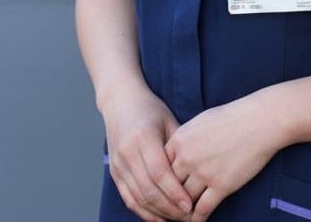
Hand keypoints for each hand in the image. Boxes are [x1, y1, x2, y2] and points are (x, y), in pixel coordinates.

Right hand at [101, 84, 194, 220]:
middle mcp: (127, 151)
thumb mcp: (169, 121)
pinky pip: (128, 198)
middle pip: (148, 189)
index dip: (175, 192)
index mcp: (143, 137)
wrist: (120, 101)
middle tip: (189, 217)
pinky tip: (160, 218)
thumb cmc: (150, 110)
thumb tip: (197, 176)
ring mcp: (118, 163)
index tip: (191, 206)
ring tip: (178, 219)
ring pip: (138, 198)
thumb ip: (179, 148)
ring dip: (158, 213)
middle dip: (170, 208)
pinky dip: (144, 212)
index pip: (159, 172)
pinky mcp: (114, 172)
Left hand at [165, 91, 283, 220]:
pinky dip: (197, 218)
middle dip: (168, 198)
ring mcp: (203, 172)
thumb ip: (185, 140)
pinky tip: (197, 221)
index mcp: (179, 139)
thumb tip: (177, 153)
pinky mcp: (221, 185)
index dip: (161, 180)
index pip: (160, 166)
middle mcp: (187, 157)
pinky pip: (203, 209)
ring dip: (182, 210)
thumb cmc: (231, 118)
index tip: (161, 190)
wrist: (258, 122)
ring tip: (182, 216)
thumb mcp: (199, 123)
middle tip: (168, 208)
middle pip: (169, 185)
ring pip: (183, 200)